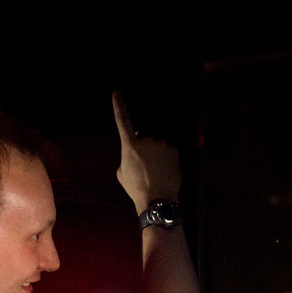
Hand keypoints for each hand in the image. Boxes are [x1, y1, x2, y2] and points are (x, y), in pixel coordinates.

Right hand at [113, 92, 181, 212]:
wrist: (157, 199)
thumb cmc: (136, 188)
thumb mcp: (122, 173)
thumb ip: (126, 157)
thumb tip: (133, 153)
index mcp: (130, 145)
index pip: (122, 120)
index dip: (118, 106)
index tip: (117, 93)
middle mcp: (146, 140)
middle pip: (144, 139)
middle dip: (143, 149)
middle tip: (143, 168)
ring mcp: (162, 144)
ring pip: (157, 146)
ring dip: (156, 155)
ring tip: (155, 172)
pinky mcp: (174, 151)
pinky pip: (168, 151)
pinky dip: (166, 159)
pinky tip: (164, 171)